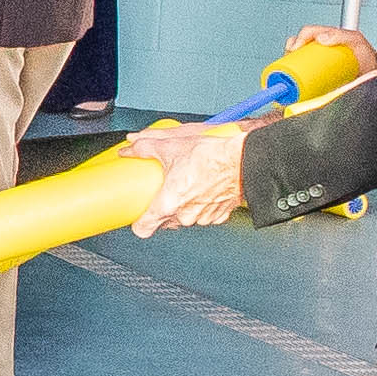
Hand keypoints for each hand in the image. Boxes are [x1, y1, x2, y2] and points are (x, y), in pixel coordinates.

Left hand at [125, 114, 253, 233]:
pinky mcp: (219, 216)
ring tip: (186, 186)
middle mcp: (186, 216)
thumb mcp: (171, 146)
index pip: (143, 229)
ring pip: (185, 218)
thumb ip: (144, 147)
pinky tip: (203, 190)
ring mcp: (204, 217)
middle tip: (165, 191)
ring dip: (183, 207)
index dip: (139, 223)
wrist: (246, 160)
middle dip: (163, 209)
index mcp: (169, 204)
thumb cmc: (212, 156)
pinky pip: (204, 215)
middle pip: (164, 222)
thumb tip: (130, 147)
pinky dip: (202, 206)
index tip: (138, 215)